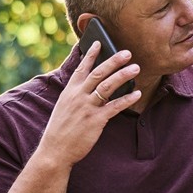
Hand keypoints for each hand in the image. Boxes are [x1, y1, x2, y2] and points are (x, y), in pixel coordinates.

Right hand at [39, 41, 140, 166]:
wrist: (55, 150)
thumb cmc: (60, 130)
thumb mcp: (64, 107)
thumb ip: (76, 95)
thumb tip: (90, 86)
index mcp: (70, 91)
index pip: (82, 68)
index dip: (91, 54)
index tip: (99, 42)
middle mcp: (78, 96)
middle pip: (99, 73)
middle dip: (114, 61)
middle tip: (127, 52)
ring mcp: (87, 107)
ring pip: (108, 86)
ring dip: (123, 75)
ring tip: (135, 68)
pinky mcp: (96, 120)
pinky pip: (115, 106)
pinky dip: (127, 99)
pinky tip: (137, 93)